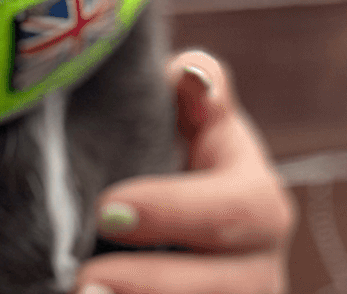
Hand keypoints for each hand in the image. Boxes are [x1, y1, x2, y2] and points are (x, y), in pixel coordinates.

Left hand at [74, 50, 294, 293]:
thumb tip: (193, 74)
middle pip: (229, 287)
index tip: (106, 210)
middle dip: (156, 285)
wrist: (165, 220)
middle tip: (85, 279)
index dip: (174, 212)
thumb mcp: (187, 114)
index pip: (235, 208)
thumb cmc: (173, 149)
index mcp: (258, 197)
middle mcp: (261, 264)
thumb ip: (195, 85)